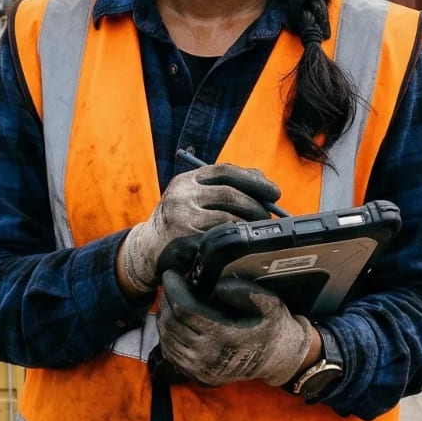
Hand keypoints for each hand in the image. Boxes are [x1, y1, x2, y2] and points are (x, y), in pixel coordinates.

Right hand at [120, 163, 280, 293]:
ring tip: (257, 232)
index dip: (253, 180)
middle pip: (230, 194)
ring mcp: (181, 218)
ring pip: (228, 219)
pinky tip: (243, 246)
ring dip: (249, 226)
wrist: (147, 249)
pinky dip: (235, 242)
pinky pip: (219, 241)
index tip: (274, 192)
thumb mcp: (194, 198)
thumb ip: (223, 186)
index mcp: (186, 180)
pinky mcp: (183, 242)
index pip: (224, 171)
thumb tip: (261, 178)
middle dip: (256, 206)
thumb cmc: (179, 222)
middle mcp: (181, 195)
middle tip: (268, 217)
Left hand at [157, 271, 314, 387]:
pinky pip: (171, 354)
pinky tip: (174, 321)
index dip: (173, 289)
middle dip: (166, 299)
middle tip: (170, 284)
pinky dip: (167, 335)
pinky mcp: (197, 376)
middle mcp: (207, 355)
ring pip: (167, 339)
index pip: (184, 309)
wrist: (277, 359)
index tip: (171, 273)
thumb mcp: (269, 303)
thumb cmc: (272, 327)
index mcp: (222, 336)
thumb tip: (219, 285)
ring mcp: (200, 369)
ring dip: (164, 316)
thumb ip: (246, 292)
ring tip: (171, 299)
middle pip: (171, 323)